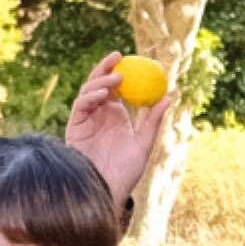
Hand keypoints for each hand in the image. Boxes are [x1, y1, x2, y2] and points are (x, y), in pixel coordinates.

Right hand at [64, 53, 173, 206]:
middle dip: (106, 67)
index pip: (117, 87)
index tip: (133, 58)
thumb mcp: (144, 143)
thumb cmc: (127, 171)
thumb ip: (153, 121)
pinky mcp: (75, 127)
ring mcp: (86, 119)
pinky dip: (91, 97)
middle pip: (99, 83)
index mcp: (116, 115)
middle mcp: (99, 114)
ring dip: (101, 81)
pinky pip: (80, 106)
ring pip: (89, 91)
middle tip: (118, 56)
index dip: (121, 70)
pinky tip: (104, 95)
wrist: (108, 189)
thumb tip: (169, 96)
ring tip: (117, 79)